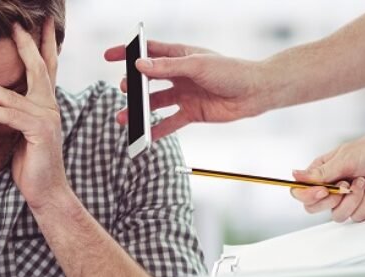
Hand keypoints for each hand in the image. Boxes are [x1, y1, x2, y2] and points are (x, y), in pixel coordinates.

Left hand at [0, 20, 68, 209]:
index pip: (45, 66)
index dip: (42, 43)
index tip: (38, 22)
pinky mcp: (38, 133)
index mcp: (46, 103)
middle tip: (15, 24)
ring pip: (13, 94)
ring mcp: (46, 118)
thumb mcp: (20, 130)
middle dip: (26, 44)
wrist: (46, 191)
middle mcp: (50, 106)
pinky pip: (9, 117)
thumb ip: (12, 111)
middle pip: (38, 68)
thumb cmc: (31, 162)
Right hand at [103, 41, 265, 138]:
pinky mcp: (191, 113)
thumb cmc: (231, 71)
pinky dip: (156, 130)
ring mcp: (184, 94)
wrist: (255, 93)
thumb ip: (167, 67)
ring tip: (124, 118)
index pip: (149, 52)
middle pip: (148, 79)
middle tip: (124, 89)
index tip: (109, 56)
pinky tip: (144, 136)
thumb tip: (140, 65)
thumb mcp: (197, 65)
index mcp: (180, 56)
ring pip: (155, 103)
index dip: (128, 53)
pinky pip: (169, 122)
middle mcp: (179, 75)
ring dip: (139, 110)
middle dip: (133, 85)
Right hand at [290, 133, 364, 222]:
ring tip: (362, 182)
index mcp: (320, 174)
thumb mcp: (344, 159)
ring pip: (337, 215)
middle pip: (314, 208)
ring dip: (352, 200)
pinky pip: (356, 217)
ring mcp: (345, 199)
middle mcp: (330, 188)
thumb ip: (320, 173)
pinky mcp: (362, 207)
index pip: (300, 192)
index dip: (308, 196)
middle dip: (332, 201)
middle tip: (345, 187)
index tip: (324, 191)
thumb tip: (294, 176)